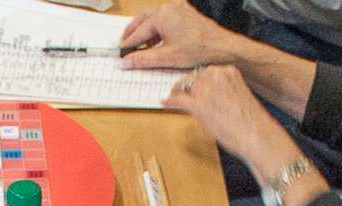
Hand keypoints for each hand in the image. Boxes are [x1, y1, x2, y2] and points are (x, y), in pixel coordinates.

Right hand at [119, 0, 244, 67]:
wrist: (221, 47)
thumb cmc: (198, 50)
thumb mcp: (166, 57)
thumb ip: (143, 59)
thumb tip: (126, 62)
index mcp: (162, 15)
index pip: (139, 32)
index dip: (128, 44)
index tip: (120, 52)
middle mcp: (169, 7)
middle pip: (143, 21)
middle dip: (133, 34)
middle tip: (124, 45)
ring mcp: (178, 8)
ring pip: (153, 18)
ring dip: (145, 31)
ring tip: (138, 44)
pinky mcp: (185, 12)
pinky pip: (165, 18)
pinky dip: (157, 28)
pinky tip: (156, 40)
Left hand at [163, 64, 289, 173]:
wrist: (257, 135)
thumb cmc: (252, 122)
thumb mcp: (239, 96)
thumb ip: (224, 92)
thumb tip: (210, 98)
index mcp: (229, 71)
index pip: (206, 71)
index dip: (197, 80)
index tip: (192, 84)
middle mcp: (217, 75)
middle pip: (193, 76)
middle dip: (186, 85)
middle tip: (180, 91)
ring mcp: (206, 88)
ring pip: (184, 85)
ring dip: (178, 92)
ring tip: (173, 97)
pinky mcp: (198, 104)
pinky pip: (177, 99)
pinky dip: (170, 101)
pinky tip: (165, 102)